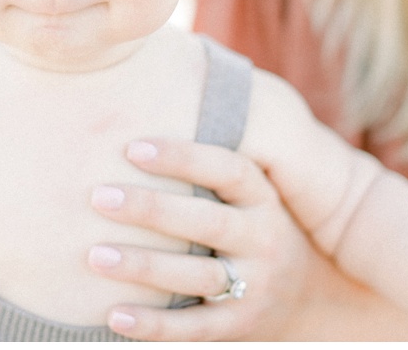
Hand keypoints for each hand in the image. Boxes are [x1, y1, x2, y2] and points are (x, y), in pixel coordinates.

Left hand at [86, 138, 318, 339]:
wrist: (313, 298)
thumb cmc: (252, 226)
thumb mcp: (250, 194)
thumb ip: (210, 162)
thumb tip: (159, 84)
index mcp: (263, 200)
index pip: (227, 170)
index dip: (182, 157)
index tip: (131, 146)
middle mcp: (264, 241)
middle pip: (206, 221)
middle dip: (151, 208)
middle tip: (99, 196)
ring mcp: (255, 287)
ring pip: (196, 276)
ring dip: (144, 266)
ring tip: (95, 255)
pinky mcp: (239, 329)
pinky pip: (193, 329)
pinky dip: (153, 326)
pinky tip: (113, 316)